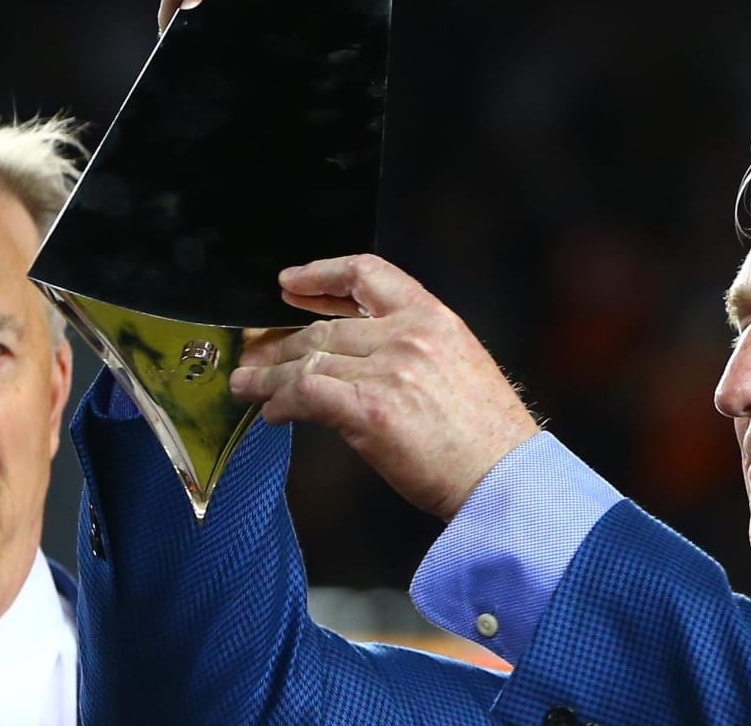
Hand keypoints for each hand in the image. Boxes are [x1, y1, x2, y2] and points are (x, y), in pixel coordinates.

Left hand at [229, 254, 538, 519]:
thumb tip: (354, 354)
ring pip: (308, 360)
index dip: (320, 274)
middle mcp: (408, 334)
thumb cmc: (485, 433)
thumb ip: (409, 345)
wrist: (504, 477)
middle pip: (325, 328)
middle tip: (256, 354)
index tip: (289, 283)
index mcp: (432, 316)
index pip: (366, 273)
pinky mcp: (369, 410)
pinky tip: (271, 412)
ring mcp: (387, 370)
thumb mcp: (456, 361)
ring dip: (269, 375)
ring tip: (247, 384)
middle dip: (282, 343)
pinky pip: (307, 394)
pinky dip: (281, 401)